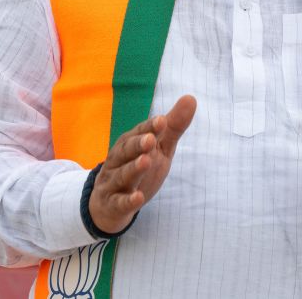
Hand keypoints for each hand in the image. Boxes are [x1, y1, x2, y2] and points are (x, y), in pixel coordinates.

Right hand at [88, 95, 196, 234]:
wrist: (110, 204)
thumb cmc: (140, 168)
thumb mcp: (159, 147)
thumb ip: (173, 126)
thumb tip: (191, 97)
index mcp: (130, 143)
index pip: (140, 132)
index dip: (150, 127)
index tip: (162, 120)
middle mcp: (118, 160)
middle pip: (126, 150)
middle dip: (137, 144)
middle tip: (150, 139)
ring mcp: (113, 182)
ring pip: (122, 174)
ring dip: (133, 168)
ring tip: (146, 161)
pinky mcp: (112, 204)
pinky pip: (119, 202)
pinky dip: (128, 200)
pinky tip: (138, 197)